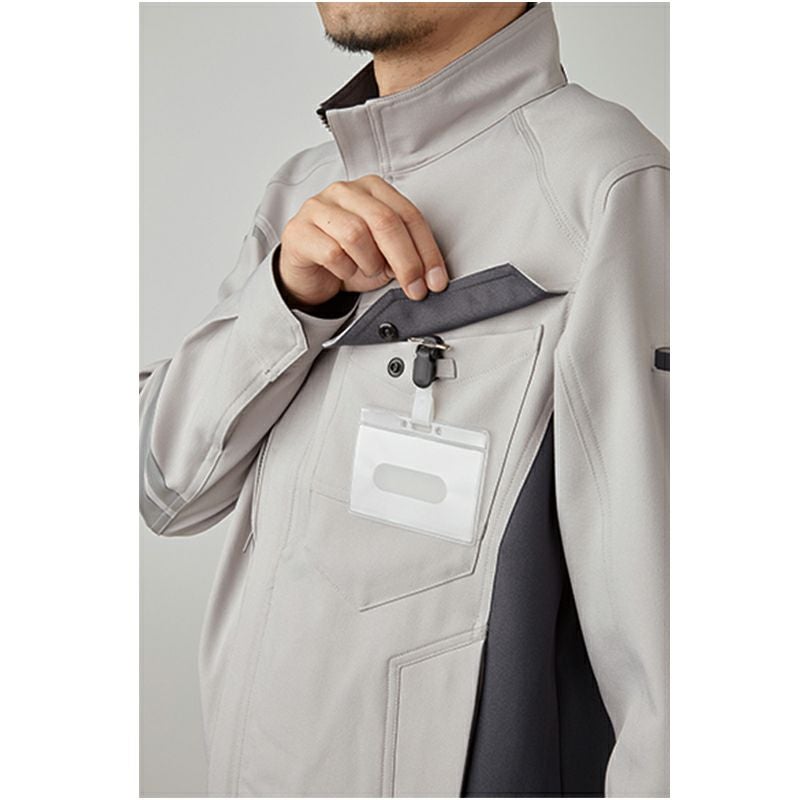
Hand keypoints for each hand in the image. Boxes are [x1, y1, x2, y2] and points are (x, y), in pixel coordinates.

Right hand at [277, 174, 448, 307]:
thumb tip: (427, 275)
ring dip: (370, 264)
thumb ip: (405, 255)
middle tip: (414, 288)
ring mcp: (318, 207)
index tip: (436, 280)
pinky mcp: (298, 230)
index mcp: (372, 189)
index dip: (427, 251)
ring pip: (357, 235)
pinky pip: (331, 252)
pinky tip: (344, 272)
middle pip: (385, 222)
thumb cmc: (347, 258)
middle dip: (406, 261)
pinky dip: (345, 270)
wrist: (308, 272)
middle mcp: (345, 191)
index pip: (408, 215)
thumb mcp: (384, 255)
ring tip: (368, 271)